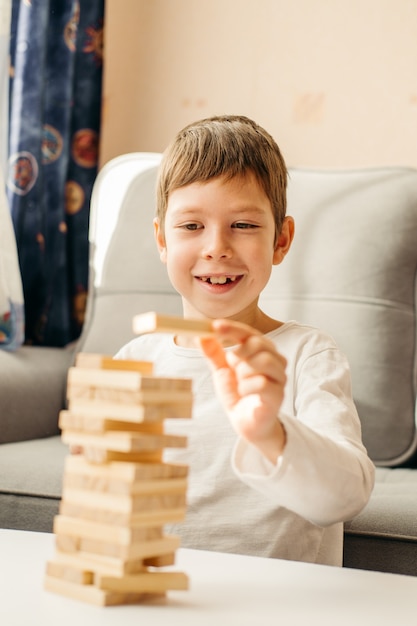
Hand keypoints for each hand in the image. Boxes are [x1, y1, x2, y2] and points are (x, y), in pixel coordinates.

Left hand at [199, 319, 286, 463]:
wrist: (246, 423)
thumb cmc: (237, 394)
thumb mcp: (221, 371)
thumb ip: (213, 353)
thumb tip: (201, 335)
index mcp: (261, 351)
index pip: (249, 332)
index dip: (232, 328)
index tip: (214, 326)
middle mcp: (274, 360)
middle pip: (258, 343)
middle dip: (238, 355)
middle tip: (232, 368)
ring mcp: (278, 377)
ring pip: (263, 361)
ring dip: (243, 373)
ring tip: (240, 384)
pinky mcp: (278, 395)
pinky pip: (262, 383)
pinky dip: (246, 388)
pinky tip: (244, 394)